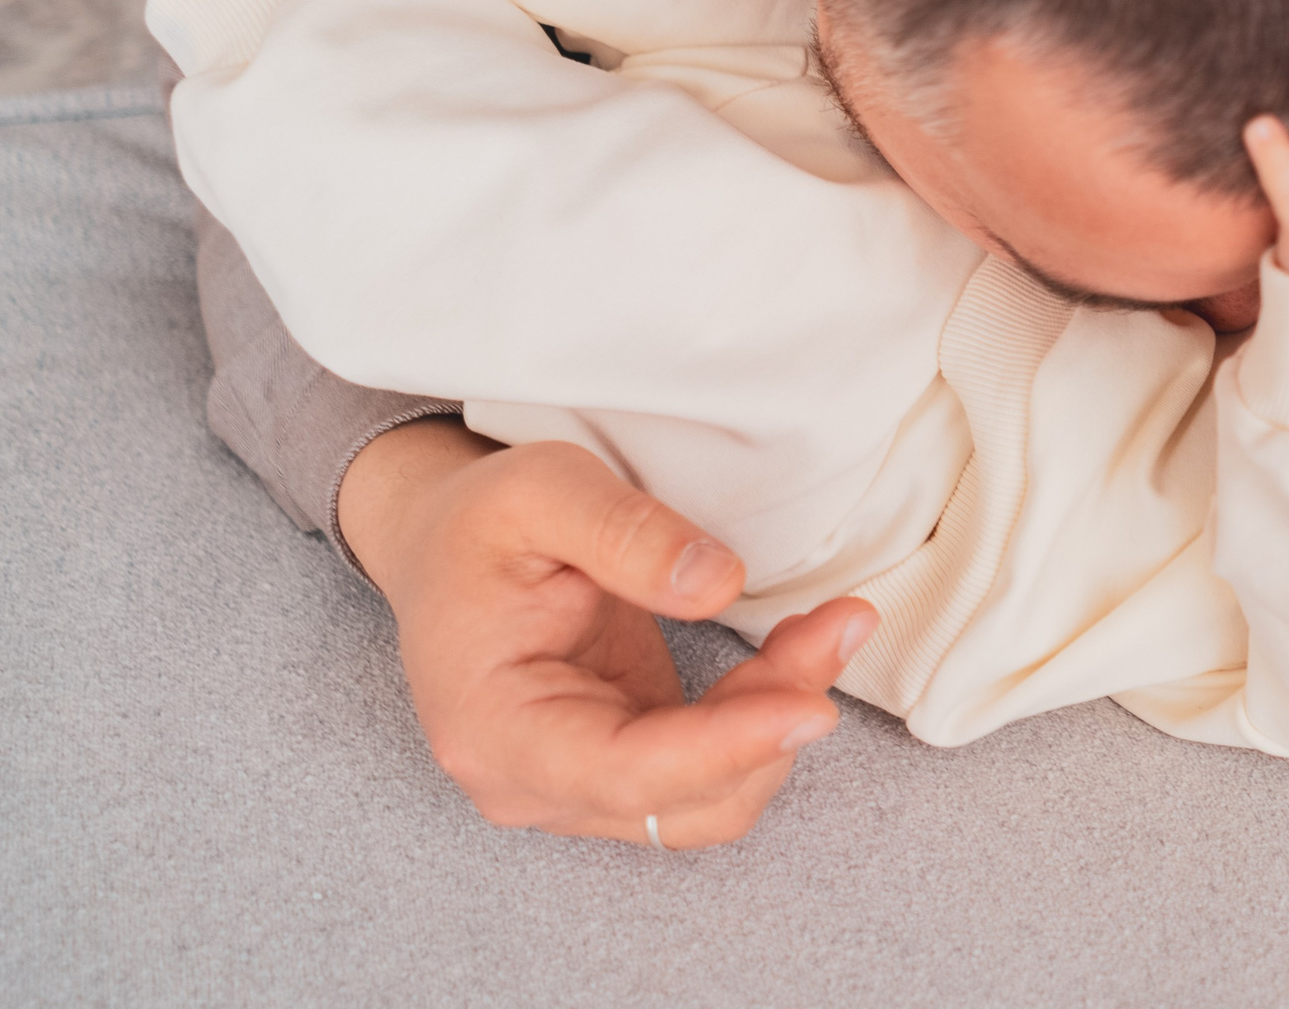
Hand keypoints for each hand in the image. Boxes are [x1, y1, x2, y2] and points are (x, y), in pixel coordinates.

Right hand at [338, 419, 873, 849]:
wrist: (446, 547)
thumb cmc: (479, 522)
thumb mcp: (539, 490)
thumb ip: (625, 533)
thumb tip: (717, 586)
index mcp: (491, 727)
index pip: (621, 772)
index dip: (723, 749)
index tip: (810, 706)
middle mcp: (529, 782)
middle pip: (683, 797)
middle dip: (774, 719)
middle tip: (842, 621)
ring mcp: (577, 785)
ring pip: (710, 798)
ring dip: (780, 722)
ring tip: (831, 626)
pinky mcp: (623, 765)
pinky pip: (712, 772)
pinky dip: (765, 720)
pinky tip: (799, 651)